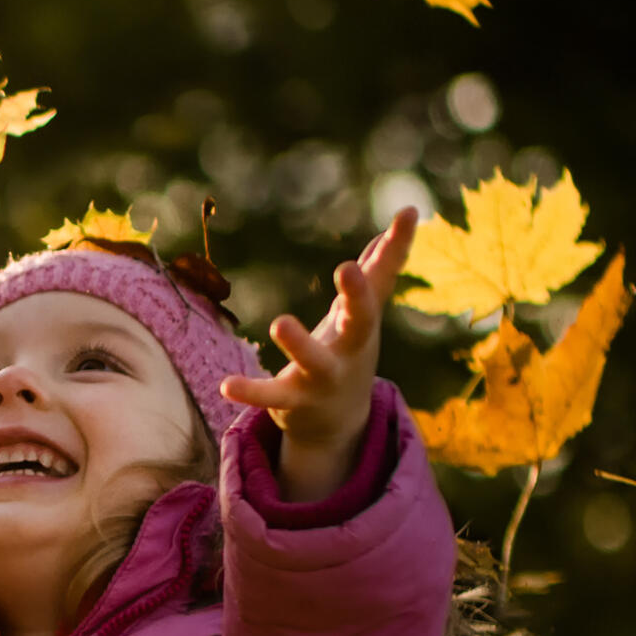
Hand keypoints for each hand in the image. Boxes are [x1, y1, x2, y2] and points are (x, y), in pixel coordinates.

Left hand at [221, 205, 417, 500]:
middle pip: (362, 322)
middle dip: (357, 296)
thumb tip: (407, 216)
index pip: (384, 280)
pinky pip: (272, 396)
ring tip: (279, 322)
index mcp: (364, 320)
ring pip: (315, 362)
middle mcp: (351, 348)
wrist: (341, 422)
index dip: (397, 246)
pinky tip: (226, 385)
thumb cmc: (348, 351)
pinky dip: (251, 391)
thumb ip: (379, 267)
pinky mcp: (293, 400)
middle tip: (347, 267)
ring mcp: (323, 377)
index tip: (408, 212)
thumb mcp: (363, 310)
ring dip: (299, 344)